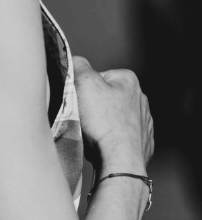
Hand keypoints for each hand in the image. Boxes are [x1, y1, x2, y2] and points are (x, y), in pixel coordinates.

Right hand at [73, 56, 153, 173]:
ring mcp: (144, 121)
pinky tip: (105, 143)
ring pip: (112, 117)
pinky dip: (111, 138)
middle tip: (84, 119)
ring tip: (94, 133)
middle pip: (103, 97)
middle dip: (91, 107)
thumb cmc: (104, 123)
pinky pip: (121, 135)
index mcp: (128, 80)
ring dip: (101, 123)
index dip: (81, 89)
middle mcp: (140, 98)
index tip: (78, 102)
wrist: (120, 160)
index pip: (95, 77)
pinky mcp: (142, 141)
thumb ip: (78, 65)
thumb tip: (74, 59)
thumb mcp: (84, 84)